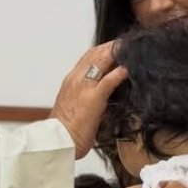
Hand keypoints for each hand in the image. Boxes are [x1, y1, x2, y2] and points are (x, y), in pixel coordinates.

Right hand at [49, 41, 127, 158]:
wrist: (56, 142)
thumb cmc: (65, 131)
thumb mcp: (74, 107)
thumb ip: (86, 96)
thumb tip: (102, 95)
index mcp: (71, 81)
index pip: (88, 57)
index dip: (103, 50)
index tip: (116, 48)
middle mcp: (75, 79)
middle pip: (94, 54)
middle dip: (111, 47)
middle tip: (127, 44)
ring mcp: (83, 87)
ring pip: (99, 61)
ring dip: (116, 53)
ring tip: (130, 50)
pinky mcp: (92, 99)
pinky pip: (107, 81)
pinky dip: (118, 74)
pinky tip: (127, 70)